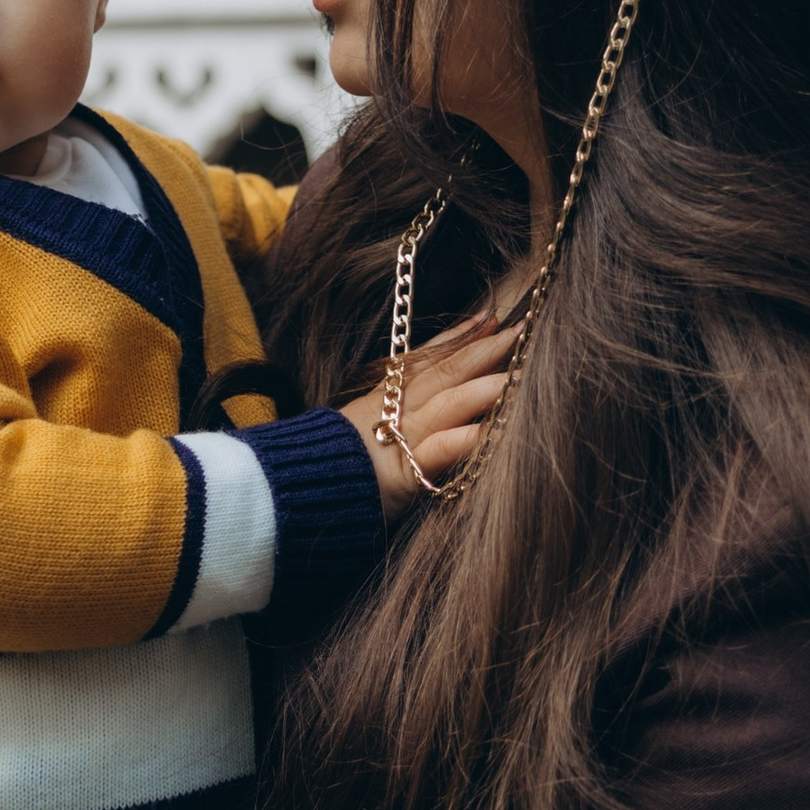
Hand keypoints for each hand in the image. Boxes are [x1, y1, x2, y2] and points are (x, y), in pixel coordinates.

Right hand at [342, 302, 519, 521]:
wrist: (288, 493)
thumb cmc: (327, 467)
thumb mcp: (359, 428)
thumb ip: (391, 411)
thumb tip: (426, 398)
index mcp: (384, 398)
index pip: (428, 358)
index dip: (460, 335)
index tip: (490, 315)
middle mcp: (394, 411)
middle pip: (445, 373)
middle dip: (483, 350)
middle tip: (521, 329)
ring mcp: (398, 440)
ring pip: (448, 405)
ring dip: (485, 388)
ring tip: (519, 375)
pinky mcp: (400, 477)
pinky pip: (435, 453)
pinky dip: (462, 440)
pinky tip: (489, 431)